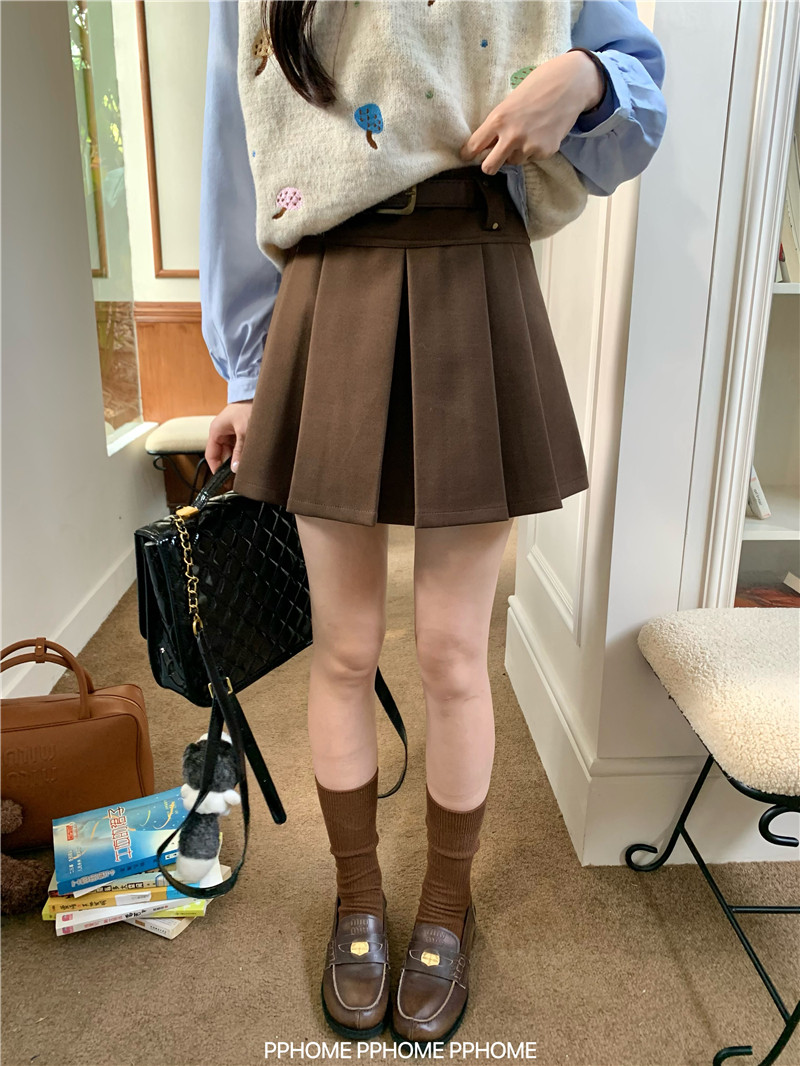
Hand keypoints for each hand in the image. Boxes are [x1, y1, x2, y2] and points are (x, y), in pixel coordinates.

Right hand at [206, 399, 252, 473]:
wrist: (256, 393)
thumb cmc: (247, 407)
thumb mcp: (244, 431)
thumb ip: (240, 451)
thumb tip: (236, 469)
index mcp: (216, 431)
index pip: (211, 455)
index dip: (216, 469)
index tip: (222, 480)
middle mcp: (221, 432)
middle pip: (223, 455)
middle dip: (230, 465)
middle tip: (238, 476)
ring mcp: (230, 432)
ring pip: (233, 452)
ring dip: (239, 458)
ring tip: (248, 464)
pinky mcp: (239, 432)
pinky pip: (239, 446)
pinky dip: (244, 452)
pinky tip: (251, 456)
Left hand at [459, 50, 605, 174]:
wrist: (569, 84)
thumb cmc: (536, 88)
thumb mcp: (510, 101)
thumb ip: (497, 124)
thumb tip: (486, 145)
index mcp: (498, 119)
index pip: (474, 146)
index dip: (468, 153)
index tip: (467, 156)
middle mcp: (512, 136)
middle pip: (489, 167)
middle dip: (489, 165)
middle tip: (492, 160)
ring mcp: (529, 146)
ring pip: (513, 162)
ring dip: (516, 153)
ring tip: (528, 132)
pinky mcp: (545, 152)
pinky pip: (532, 159)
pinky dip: (534, 150)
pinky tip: (541, 132)